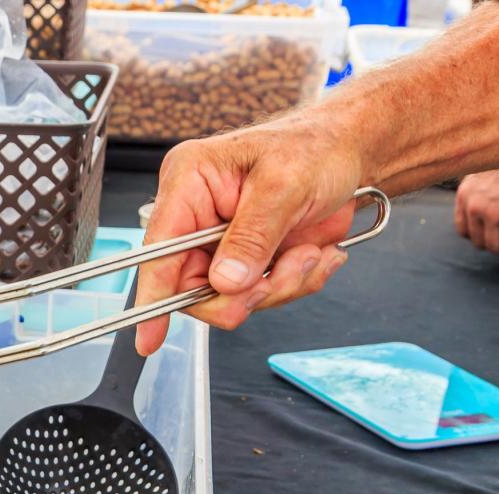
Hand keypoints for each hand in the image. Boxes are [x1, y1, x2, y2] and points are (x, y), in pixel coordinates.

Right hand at [136, 117, 365, 355]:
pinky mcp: (247, 261)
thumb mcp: (284, 186)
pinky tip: (313, 254)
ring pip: (230, 299)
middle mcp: (197, 216)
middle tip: (278, 277)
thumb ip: (251, 236)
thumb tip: (224, 281)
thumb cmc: (314, 149)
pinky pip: (259, 297)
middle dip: (245, 293)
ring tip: (309, 252)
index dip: (153, 294)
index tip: (149, 338)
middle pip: (193, 287)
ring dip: (278, 286)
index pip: (159, 249)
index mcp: (188, 183)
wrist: (349, 155)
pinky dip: (293, 284)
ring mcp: (221, 243)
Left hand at [454, 159, 498, 253]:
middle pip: (479, 242)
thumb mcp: (483, 170)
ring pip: (496, 246)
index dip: (480, 235)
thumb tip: (481, 207)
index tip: (494, 232)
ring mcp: (492, 211)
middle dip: (495, 243)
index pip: (463, 231)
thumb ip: (478, 189)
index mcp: (465, 195)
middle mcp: (474, 205)